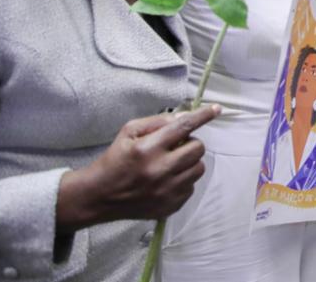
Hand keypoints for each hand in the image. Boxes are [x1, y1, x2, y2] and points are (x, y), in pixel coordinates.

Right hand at [57, 105, 220, 231]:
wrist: (99, 196)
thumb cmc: (114, 160)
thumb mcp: (128, 132)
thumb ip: (157, 122)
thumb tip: (185, 116)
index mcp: (148, 149)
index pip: (184, 127)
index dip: (203, 116)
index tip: (217, 109)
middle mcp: (160, 170)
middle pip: (198, 149)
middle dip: (190, 143)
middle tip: (176, 146)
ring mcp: (167, 191)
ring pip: (199, 168)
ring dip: (189, 162)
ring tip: (171, 163)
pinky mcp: (170, 206)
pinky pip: (191, 187)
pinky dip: (183, 180)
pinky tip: (166, 180)